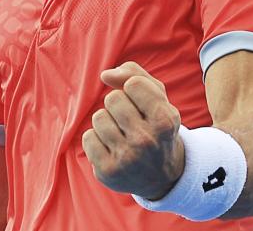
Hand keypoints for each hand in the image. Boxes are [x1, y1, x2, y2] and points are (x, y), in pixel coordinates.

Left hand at [82, 62, 185, 200]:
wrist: (161, 177)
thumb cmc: (156, 127)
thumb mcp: (158, 99)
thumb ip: (135, 75)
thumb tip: (105, 75)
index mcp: (164, 120)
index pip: (133, 83)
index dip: (132, 89)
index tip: (141, 103)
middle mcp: (147, 140)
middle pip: (113, 98)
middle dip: (118, 105)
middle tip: (130, 121)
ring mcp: (127, 158)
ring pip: (99, 117)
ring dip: (106, 121)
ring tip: (120, 134)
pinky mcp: (108, 171)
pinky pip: (88, 137)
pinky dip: (96, 139)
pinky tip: (111, 148)